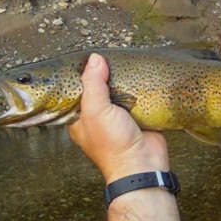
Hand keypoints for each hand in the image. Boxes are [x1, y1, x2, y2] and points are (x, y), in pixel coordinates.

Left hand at [68, 53, 168, 183]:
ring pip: (119, 91)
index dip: (81, 74)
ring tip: (126, 60)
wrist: (143, 165)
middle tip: (110, 55)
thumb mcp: (96, 111)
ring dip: (124, 80)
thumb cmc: (113, 144)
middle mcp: (99, 116)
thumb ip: (93, 84)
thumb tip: (95, 59)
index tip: (88, 55)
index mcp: (81, 117)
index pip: (77, 90)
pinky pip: (137, 97)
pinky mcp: (138, 116)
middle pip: (99, 88)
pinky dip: (139, 88)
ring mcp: (119, 116)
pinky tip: (140, 75)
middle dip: (105, 74)